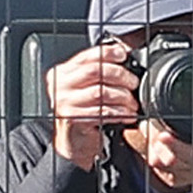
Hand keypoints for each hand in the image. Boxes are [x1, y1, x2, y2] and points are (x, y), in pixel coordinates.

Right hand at [47, 41, 140, 171]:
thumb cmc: (82, 111)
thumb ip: (96, 70)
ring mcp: (64, 102)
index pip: (86, 56)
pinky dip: (119, 112)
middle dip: (120, 75)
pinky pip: (102, 111)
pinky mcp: (72, 119)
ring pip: (101, 92)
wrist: (72, 140)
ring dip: (123, 96)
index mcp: (62, 73)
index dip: (107, 53)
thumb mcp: (84, 87)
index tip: (122, 54)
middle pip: (95, 71)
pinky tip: (127, 114)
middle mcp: (59, 85)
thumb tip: (120, 53)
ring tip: (132, 102)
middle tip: (132, 82)